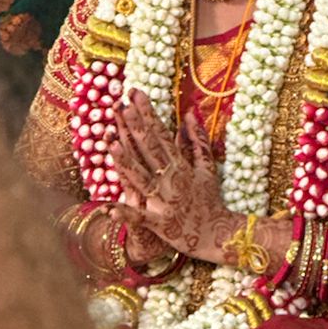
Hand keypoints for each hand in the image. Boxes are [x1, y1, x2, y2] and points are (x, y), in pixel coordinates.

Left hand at [111, 90, 243, 262]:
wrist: (218, 234)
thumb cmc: (210, 200)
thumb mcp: (207, 167)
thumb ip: (197, 141)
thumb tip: (189, 114)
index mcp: (180, 166)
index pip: (160, 134)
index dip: (147, 114)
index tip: (135, 94)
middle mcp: (171, 180)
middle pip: (149, 150)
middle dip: (135, 127)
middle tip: (121, 105)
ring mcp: (164, 202)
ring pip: (141, 179)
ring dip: (126, 162)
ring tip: (111, 144)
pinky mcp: (159, 223)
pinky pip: (140, 218)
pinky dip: (126, 214)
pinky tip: (109, 208)